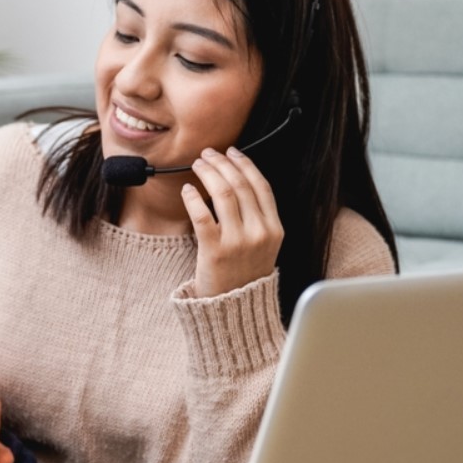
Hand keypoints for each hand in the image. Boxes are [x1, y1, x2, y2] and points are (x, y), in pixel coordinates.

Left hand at [182, 147, 283, 296]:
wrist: (236, 310)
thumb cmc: (245, 274)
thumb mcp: (264, 246)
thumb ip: (258, 218)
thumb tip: (237, 182)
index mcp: (275, 229)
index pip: (261, 186)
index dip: (245, 164)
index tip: (232, 152)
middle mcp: (259, 232)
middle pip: (240, 185)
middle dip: (222, 163)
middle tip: (208, 154)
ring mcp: (238, 241)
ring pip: (222, 194)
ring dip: (208, 173)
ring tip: (198, 165)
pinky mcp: (215, 250)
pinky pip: (202, 215)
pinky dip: (194, 198)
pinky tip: (187, 189)